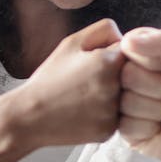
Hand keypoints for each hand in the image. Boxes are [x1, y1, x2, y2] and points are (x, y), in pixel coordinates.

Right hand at [0, 18, 125, 150]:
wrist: (29, 115)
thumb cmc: (50, 77)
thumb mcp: (71, 43)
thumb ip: (103, 30)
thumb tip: (125, 37)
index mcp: (109, 62)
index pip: (130, 51)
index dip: (111, 55)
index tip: (93, 63)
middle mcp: (116, 88)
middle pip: (131, 76)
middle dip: (114, 75)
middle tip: (87, 81)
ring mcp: (113, 112)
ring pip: (125, 97)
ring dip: (112, 95)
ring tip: (84, 96)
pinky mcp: (109, 131)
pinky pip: (116, 118)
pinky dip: (104, 114)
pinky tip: (84, 112)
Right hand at [116, 28, 160, 161]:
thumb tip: (128, 41)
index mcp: (145, 53)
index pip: (130, 46)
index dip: (153, 61)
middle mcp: (131, 76)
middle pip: (126, 75)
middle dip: (157, 87)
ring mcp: (126, 102)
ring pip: (126, 102)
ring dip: (156, 109)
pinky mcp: (125, 129)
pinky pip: (126, 125)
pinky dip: (149, 127)